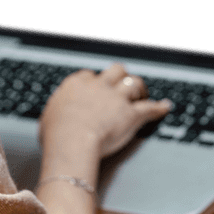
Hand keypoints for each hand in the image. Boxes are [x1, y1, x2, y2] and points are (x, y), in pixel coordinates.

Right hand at [39, 63, 171, 157]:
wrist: (71, 142)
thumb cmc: (56, 135)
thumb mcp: (49, 118)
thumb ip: (58, 112)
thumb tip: (57, 118)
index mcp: (77, 84)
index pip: (90, 75)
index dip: (96, 81)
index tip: (98, 87)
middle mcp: (98, 86)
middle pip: (116, 70)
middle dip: (120, 76)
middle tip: (123, 84)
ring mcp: (116, 99)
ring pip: (134, 83)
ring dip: (139, 89)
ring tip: (143, 93)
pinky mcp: (130, 114)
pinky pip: (149, 108)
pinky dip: (159, 108)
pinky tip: (164, 107)